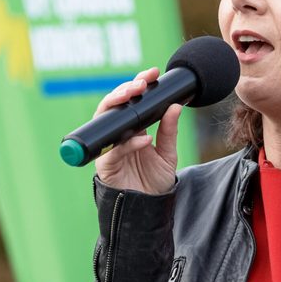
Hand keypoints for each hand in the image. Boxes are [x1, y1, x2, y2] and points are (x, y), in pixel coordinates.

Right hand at [94, 67, 181, 194]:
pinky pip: (114, 150)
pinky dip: (129, 143)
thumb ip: (169, 130)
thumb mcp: (167, 153)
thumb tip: (176, 105)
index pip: (131, 100)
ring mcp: (109, 148)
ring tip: (134, 94)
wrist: (148, 209)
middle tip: (141, 82)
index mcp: (132, 128)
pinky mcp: (105, 165)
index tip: (153, 72)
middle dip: (125, 89)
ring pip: (105, 120)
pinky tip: (144, 138)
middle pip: (114, 105)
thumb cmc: (153, 180)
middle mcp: (118, 134)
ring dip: (117, 104)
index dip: (139, 84)